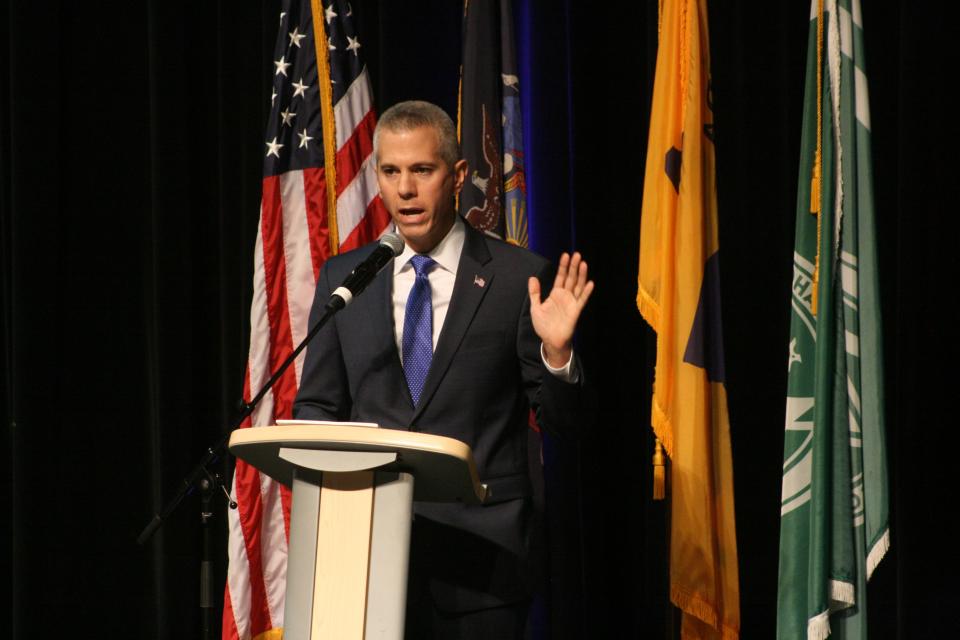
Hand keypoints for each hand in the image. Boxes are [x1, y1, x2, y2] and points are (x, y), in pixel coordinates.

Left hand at [528, 252, 594, 367]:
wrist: (550, 340)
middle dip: (573, 267)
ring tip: (583, 263)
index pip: (560, 277)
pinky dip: (586, 292)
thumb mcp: (535, 307)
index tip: (565, 255)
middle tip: (577, 254)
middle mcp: (565, 296)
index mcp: (556, 294)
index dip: (563, 266)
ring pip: (578, 286)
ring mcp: (571, 302)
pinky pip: (582, 300)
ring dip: (581, 275)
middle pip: (571, 278)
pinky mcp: (575, 311)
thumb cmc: (543, 325)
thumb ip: (535, 293)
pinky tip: (590, 283)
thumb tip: (532, 278)